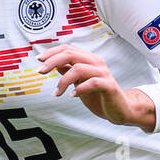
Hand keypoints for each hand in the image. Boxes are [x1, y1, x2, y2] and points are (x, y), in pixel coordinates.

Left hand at [37, 44, 155, 130]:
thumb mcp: (80, 83)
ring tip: (57, 93)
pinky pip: (93, 82)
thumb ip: (69, 72)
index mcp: (88, 60)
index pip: (68, 49)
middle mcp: (96, 63)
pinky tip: (72, 95)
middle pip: (71, 54)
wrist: (120, 109)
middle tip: (40, 72)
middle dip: (52, 61)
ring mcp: (103, 74)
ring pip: (79, 68)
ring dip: (63, 81)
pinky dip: (80, 88)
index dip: (52, 53)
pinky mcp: (109, 86)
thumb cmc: (100, 96)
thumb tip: (54, 64)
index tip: (39, 61)